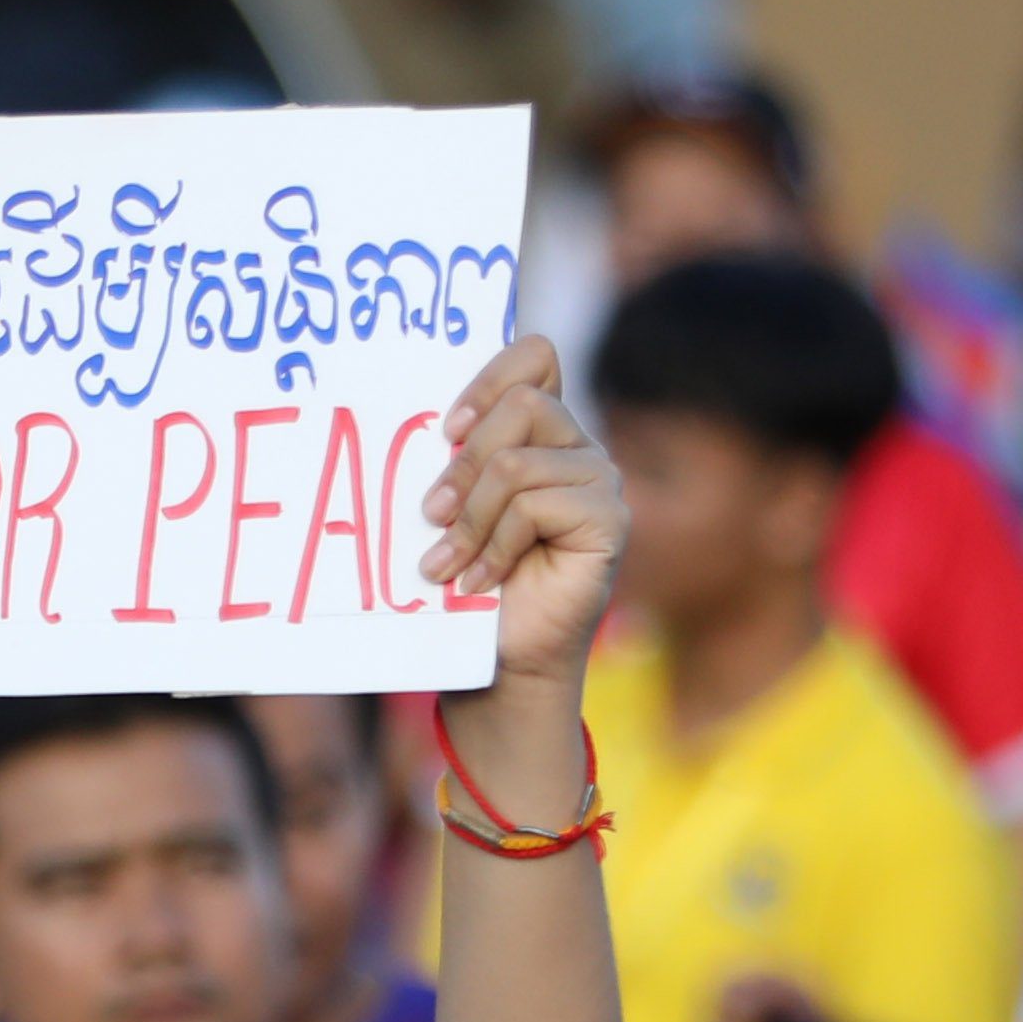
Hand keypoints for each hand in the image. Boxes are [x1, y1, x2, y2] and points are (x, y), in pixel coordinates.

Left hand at [430, 334, 628, 714]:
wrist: (501, 663)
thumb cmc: (469, 586)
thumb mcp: (453, 510)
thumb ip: (454, 461)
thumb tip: (413, 421)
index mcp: (541, 432)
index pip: (534, 358)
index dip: (489, 379)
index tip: (448, 429)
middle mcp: (577, 447)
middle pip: (522, 404)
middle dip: (464, 464)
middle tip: (431, 515)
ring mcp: (599, 481)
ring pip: (517, 464)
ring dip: (469, 520)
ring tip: (445, 566)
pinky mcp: (609, 519)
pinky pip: (534, 506)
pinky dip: (494, 547)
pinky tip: (479, 582)